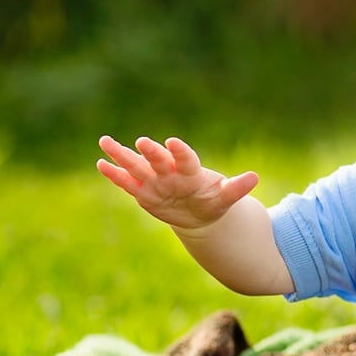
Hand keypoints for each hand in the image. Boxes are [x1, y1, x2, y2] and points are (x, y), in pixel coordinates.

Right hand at [96, 135, 258, 229]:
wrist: (199, 214)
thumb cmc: (213, 200)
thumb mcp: (226, 197)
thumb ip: (237, 188)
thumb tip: (254, 177)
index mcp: (191, 171)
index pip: (186, 158)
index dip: (180, 151)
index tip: (173, 142)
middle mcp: (170, 172)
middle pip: (159, 159)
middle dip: (151, 152)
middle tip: (142, 142)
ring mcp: (155, 181)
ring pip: (136, 166)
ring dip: (122, 155)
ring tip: (105, 141)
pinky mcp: (143, 191)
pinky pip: (127, 183)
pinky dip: (115, 175)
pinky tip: (101, 164)